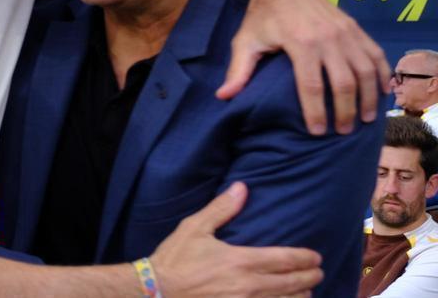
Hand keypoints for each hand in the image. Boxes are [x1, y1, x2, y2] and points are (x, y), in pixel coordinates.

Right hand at [151, 182, 321, 297]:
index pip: (285, 260)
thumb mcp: (194, 228)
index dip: (305, 258)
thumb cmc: (175, 259)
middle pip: (292, 284)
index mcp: (241, 261)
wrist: (157, 291)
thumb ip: (221, 209)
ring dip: (301, 297)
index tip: (315, 257)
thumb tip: (241, 188)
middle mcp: (249, 286)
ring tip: (306, 291)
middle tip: (318, 272)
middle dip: (310, 278)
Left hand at [218, 0, 388, 134]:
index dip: (315, 112)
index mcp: (300, 42)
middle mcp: (328, 38)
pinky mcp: (356, 28)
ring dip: (368, 98)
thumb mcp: (245, 41)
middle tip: (342, 131)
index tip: (318, 132)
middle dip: (345, 111)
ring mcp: (346, 32)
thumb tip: (223, 97)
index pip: (311, 86)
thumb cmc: (262, 16)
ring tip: (364, 120)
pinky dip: (382, 74)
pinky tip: (381, 93)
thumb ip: (238, 70)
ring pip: (366, 71)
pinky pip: (376, 54)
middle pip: (344, 83)